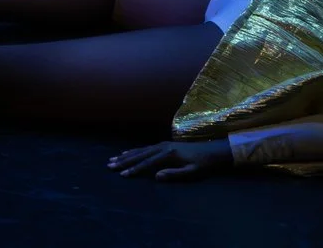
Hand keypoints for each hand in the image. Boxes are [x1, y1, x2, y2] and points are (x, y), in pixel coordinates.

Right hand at [107, 140, 233, 181]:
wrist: (212, 152)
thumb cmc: (203, 165)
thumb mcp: (191, 172)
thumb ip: (174, 174)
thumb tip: (156, 177)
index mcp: (168, 154)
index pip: (147, 163)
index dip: (134, 170)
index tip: (123, 175)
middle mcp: (163, 147)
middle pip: (140, 154)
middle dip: (124, 161)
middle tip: (110, 165)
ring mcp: (162, 144)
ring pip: (140, 150)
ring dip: (126, 155)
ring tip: (113, 159)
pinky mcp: (164, 145)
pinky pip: (145, 148)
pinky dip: (134, 150)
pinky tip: (127, 152)